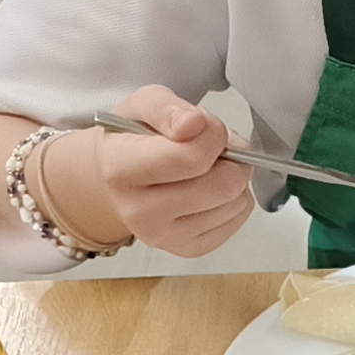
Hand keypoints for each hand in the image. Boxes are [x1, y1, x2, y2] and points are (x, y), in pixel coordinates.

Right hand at [64, 86, 256, 256]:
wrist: (118, 177)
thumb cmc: (134, 138)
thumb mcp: (143, 105)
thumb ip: (168, 109)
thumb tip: (195, 125)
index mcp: (121, 169)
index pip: (190, 158)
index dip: (213, 135)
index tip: (206, 126)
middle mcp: (139, 211)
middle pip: (221, 185)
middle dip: (233, 158)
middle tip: (218, 147)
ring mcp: (163, 236)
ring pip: (234, 203)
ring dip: (234, 179)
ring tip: (210, 168)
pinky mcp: (187, 249)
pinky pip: (237, 221)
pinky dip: (235, 200)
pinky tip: (211, 189)